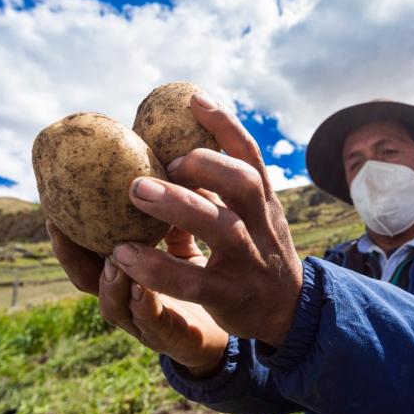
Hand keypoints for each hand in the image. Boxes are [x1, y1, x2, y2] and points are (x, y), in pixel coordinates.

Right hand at [48, 221, 228, 375]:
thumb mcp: (183, 238)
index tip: (53, 206)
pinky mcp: (170, 338)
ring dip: (110, 281)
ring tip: (112, 257)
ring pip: (113, 305)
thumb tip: (166, 164)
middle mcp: (126, 296)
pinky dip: (143, 305)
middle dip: (70, 254)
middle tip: (59, 225)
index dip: (69, 232)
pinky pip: (151, 323)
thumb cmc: (202, 274)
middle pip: (86, 279)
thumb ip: (170, 214)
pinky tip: (144, 287)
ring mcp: (143, 321)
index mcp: (125, 269)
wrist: (236, 319)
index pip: (86, 251)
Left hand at [112, 93, 302, 347]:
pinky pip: (193, 282)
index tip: (194, 100)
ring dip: (180, 206)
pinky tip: (124, 255)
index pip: (251, 156)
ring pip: (222, 227)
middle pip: (244, 183)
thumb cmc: (257, 256)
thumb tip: (177, 156)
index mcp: (264, 204)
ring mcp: (249, 261)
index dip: (225, 125)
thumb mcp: (253, 219)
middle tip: (162, 160)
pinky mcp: (230, 297)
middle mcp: (261, 226)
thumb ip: (224, 192)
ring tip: (137, 192)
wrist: (289, 314)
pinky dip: (158, 268)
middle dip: (204, 164)